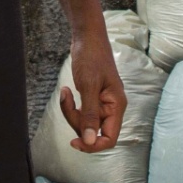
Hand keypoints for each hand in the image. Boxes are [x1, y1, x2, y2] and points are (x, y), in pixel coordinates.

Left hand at [60, 29, 126, 153]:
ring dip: (71, 112)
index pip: (109, 138)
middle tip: (66, 100)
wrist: (87, 37)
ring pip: (85, 122)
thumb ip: (89, 114)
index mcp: (117, 105)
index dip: (93, 145)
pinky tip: (67, 92)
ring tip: (65, 92)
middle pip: (93, 131)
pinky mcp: (92, 98)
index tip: (74, 142)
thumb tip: (89, 141)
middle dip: (76, 121)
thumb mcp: (89, 86)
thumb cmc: (91, 57)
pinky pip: (81, 112)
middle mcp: (112, 107)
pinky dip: (71, 106)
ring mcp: (102, 103)